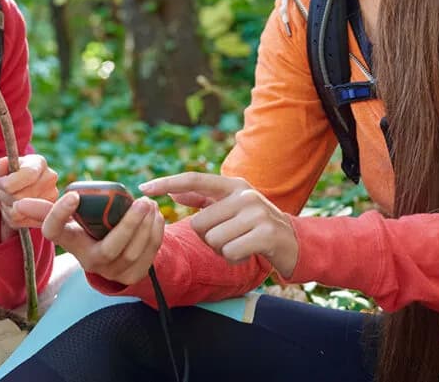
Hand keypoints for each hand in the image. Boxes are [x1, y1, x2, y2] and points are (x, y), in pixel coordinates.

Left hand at [0, 154, 58, 228]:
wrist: (11, 192)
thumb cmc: (6, 177)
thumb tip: (2, 164)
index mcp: (39, 163)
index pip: (29, 175)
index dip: (9, 182)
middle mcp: (50, 179)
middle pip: (20, 196)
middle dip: (5, 195)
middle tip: (4, 191)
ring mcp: (50, 199)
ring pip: (18, 211)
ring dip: (6, 206)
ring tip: (9, 199)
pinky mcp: (44, 216)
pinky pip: (19, 222)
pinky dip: (10, 217)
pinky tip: (14, 208)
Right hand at [15, 192, 163, 285]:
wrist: (111, 259)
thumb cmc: (87, 233)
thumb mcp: (69, 224)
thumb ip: (47, 211)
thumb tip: (18, 202)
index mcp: (71, 243)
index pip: (56, 233)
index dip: (60, 215)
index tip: (73, 195)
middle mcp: (90, 262)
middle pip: (108, 249)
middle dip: (128, 225)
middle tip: (140, 201)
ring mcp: (113, 272)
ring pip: (132, 253)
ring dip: (145, 228)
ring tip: (150, 205)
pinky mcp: (134, 274)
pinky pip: (148, 256)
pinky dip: (155, 235)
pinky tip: (157, 216)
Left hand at [140, 173, 297, 277]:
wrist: (294, 242)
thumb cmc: (255, 226)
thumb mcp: (232, 206)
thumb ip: (205, 199)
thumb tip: (175, 192)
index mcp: (233, 185)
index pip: (194, 179)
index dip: (167, 182)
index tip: (143, 187)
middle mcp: (244, 194)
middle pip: (199, 223)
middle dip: (209, 238)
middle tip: (230, 238)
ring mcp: (256, 212)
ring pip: (213, 240)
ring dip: (222, 250)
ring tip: (240, 244)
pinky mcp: (265, 233)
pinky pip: (229, 252)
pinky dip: (234, 258)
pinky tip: (248, 252)